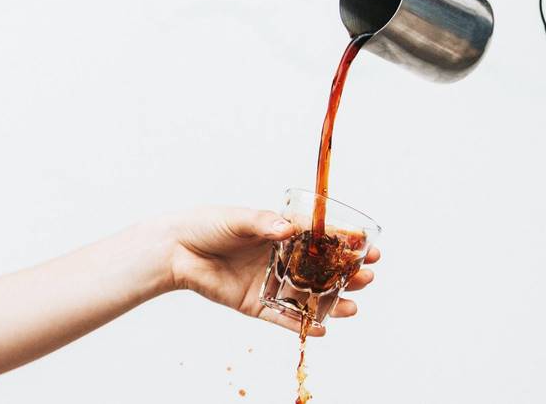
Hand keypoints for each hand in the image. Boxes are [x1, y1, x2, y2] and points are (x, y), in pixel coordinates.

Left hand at [166, 207, 379, 336]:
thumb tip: (289, 230)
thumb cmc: (209, 225)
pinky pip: (283, 317)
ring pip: (308, 295)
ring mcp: (270, 282)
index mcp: (282, 234)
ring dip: (332, 301)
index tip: (369, 246)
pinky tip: (324, 328)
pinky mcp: (256, 304)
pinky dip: (302, 324)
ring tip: (354, 305)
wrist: (176, 250)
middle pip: (322, 270)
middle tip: (368, 275)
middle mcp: (281, 259)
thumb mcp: (239, 219)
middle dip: (347, 274)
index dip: (346, 244)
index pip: (322, 239)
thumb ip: (264, 223)